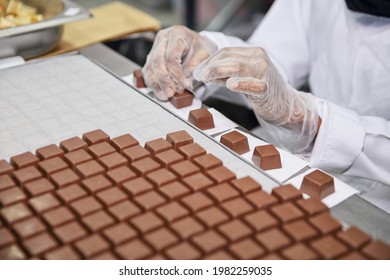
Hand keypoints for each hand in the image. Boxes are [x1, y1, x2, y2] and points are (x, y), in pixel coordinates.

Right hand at [142, 25, 215, 100]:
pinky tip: (160, 92)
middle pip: (157, 61)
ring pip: (149, 67)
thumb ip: (191, 68)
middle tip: (171, 93)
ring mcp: (155, 47)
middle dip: (164, 80)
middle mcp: (163, 38)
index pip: (171, 56)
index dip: (176, 74)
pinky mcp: (151, 57)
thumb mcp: (202, 55)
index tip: (184, 85)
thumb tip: (181, 84)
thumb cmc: (199, 47)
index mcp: (177, 34)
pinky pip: (148, 71)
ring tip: (165, 95)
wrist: (195, 43)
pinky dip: (153, 83)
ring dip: (156, 84)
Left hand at [193, 47, 319, 152]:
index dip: (209, 61)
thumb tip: (205, 73)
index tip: (198, 71)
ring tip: (205, 78)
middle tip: (198, 76)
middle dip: (210, 66)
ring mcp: (264, 72)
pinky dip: (240, 83)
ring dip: (218, 71)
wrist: (286, 105)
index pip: (226, 52)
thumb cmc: (264, 92)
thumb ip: (226, 74)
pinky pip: (252, 84)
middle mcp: (259, 58)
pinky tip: (230, 84)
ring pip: (237, 67)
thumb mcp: (243, 77)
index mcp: (253, 53)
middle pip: (229, 58)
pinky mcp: (266, 88)